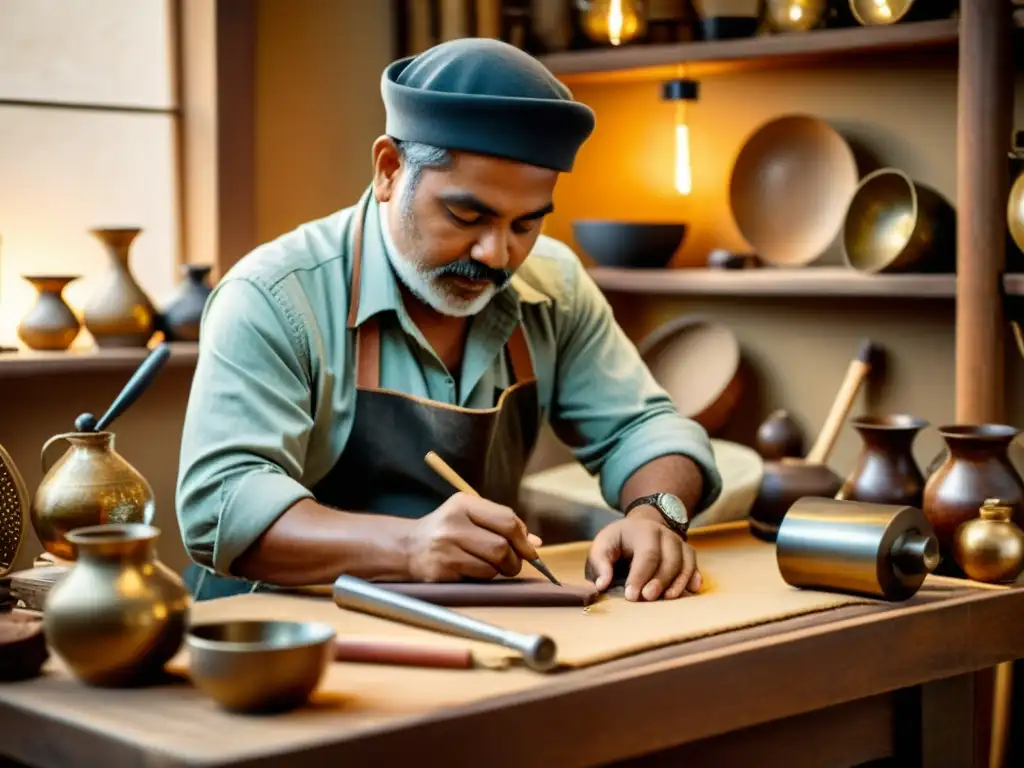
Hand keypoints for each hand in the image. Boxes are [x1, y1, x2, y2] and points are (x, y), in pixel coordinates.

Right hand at [403, 492, 542, 581]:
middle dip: (515, 559)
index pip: (507, 520)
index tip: (530, 551)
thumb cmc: (447, 531)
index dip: (523, 538)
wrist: (408, 547)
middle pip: (502, 545)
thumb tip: (535, 544)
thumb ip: (502, 526)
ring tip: (491, 566)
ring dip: (500, 569)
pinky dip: (485, 577)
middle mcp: (454, 523)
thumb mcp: (471, 517)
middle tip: (512, 563)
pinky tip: (475, 571)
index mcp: (464, 504)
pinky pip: (479, 576)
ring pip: (493, 564)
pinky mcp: (442, 569)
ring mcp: (446, 547)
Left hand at [586, 512, 699, 601]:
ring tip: (668, 598)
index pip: (646, 553)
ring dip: (678, 582)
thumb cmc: (619, 540)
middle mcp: (665, 534)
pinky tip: (692, 590)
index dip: (640, 575)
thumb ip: (599, 563)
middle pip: (669, 559)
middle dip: (660, 580)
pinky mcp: (686, 552)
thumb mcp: (603, 545)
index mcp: (643, 530)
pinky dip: (693, 577)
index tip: (631, 595)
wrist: (640, 527)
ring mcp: (678, 542)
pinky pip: (693, 564)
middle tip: (648, 598)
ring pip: (684, 562)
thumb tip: (602, 584)